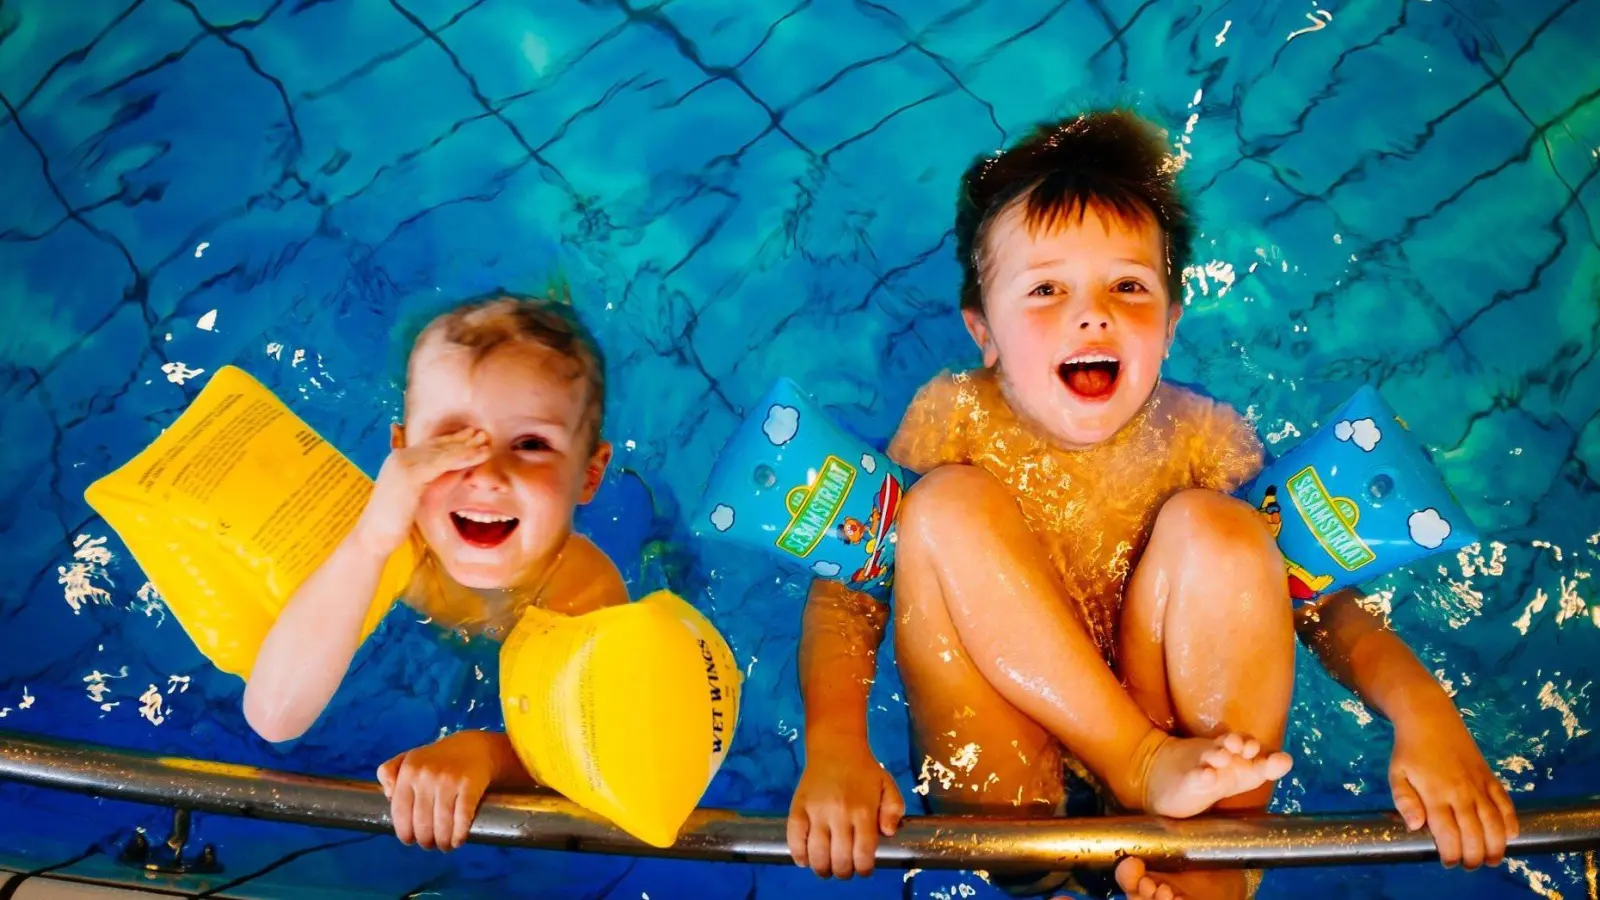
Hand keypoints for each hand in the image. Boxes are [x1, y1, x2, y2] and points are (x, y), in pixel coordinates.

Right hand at [354, 427, 489, 555]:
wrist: (374, 536)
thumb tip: (458, 470)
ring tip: (486, 442)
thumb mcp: (415, 496)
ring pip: (441, 452)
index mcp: (398, 459)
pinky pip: (442, 463)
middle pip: (437, 444)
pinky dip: (462, 458)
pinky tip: (477, 456)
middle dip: (462, 439)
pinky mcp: (410, 476)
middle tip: (483, 433)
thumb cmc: (393, 521)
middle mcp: (400, 457)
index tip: (471, 435)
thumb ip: (431, 480)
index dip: (451, 440)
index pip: (429, 445)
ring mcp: (403, 465)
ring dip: (466, 446)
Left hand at [376, 730, 496, 850]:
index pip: (400, 812)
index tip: (410, 840)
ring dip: (442, 842)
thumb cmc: (438, 759)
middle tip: (430, 844)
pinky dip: (459, 834)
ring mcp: (449, 780)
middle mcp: (426, 775)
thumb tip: (388, 796)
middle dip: (425, 840)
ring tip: (444, 845)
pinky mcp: (470, 784)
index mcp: (409, 771)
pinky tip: (458, 840)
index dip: (404, 832)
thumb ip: (388, 772)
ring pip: (442, 824)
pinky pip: (462, 817)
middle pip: (422, 823)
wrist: (474, 747)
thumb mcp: (409, 759)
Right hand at [787, 737, 905, 878]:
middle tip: (846, 870)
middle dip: (844, 872)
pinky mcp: (798, 807)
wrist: (836, 747)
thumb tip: (888, 833)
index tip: (864, 870)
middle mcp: (839, 813)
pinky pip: (794, 838)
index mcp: (863, 810)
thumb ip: (894, 810)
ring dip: (822, 869)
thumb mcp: (888, 786)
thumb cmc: (864, 770)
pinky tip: (805, 860)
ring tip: (827, 869)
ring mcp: (816, 811)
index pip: (863, 853)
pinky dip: (798, 854)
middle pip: (839, 859)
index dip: (864, 869)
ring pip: (816, 853)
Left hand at [1389, 705, 1518, 868]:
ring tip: (1493, 860)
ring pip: (1495, 823)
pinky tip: (1511, 835)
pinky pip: (1506, 803)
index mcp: (1435, 795)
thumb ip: (1405, 801)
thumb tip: (1415, 827)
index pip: (1448, 834)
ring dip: (1497, 845)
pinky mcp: (1490, 777)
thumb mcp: (1397, 775)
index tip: (1448, 862)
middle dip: (1474, 856)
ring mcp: (1479, 785)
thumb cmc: (1410, 750)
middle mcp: (1461, 793)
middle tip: (1470, 865)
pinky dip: (1511, 821)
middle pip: (1475, 834)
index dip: (1450, 854)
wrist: (1430, 718)